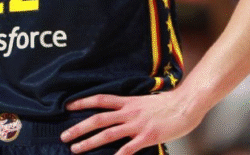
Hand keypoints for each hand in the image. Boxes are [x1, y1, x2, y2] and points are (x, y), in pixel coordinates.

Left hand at [59, 90, 205, 154]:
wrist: (186, 105)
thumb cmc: (167, 103)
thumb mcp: (144, 100)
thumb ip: (131, 106)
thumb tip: (119, 111)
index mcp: (128, 101)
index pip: (100, 100)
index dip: (83, 102)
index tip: (68, 107)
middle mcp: (129, 112)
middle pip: (98, 119)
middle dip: (79, 128)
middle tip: (64, 136)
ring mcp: (137, 125)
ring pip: (107, 134)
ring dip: (89, 142)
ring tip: (75, 149)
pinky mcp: (147, 137)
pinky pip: (128, 148)